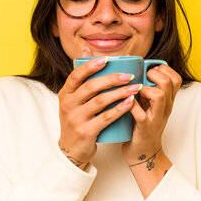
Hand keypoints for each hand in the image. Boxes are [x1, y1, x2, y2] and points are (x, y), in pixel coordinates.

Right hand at [57, 49, 140, 168]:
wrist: (71, 150)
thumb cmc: (77, 120)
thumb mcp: (73, 99)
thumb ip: (81, 77)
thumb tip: (86, 50)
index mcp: (65, 94)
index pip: (76, 75)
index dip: (91, 66)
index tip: (107, 59)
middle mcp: (68, 105)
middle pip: (91, 87)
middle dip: (112, 79)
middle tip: (129, 75)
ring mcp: (76, 119)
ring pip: (101, 101)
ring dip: (120, 92)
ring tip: (135, 87)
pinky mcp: (86, 132)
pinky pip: (106, 117)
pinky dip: (120, 109)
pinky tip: (131, 102)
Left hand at [121, 64, 181, 165]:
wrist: (143, 152)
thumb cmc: (142, 124)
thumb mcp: (150, 105)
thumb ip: (147, 89)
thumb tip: (135, 69)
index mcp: (168, 100)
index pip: (175, 78)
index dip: (163, 69)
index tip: (149, 70)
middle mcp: (165, 108)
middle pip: (168, 82)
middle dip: (154, 75)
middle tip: (142, 79)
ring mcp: (156, 118)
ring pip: (159, 95)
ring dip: (145, 89)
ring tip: (136, 92)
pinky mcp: (145, 128)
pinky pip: (140, 114)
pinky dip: (132, 105)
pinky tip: (126, 102)